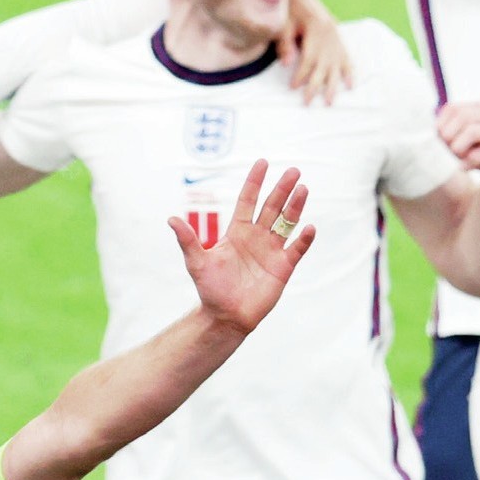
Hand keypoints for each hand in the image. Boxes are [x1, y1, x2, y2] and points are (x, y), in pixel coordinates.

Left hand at [169, 159, 315, 332]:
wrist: (225, 316)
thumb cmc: (210, 289)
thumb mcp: (197, 262)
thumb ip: (188, 240)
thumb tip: (170, 219)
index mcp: (237, 232)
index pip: (248, 200)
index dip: (255, 182)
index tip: (262, 162)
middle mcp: (257, 237)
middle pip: (272, 207)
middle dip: (282, 189)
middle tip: (293, 170)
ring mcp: (271, 251)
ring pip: (286, 223)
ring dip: (295, 207)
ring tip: (302, 189)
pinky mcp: (283, 267)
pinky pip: (296, 249)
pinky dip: (303, 239)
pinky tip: (308, 227)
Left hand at [281, 0, 351, 105]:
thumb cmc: (289, 8)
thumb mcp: (284, 23)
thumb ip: (285, 43)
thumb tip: (285, 63)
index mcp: (317, 28)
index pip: (309, 58)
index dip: (301, 74)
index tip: (293, 87)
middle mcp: (330, 34)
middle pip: (323, 65)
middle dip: (315, 85)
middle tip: (308, 102)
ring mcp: (337, 37)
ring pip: (336, 65)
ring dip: (333, 84)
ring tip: (330, 101)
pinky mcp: (339, 38)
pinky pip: (347, 57)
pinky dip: (349, 72)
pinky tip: (351, 85)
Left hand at [436, 102, 479, 190]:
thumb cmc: (476, 153)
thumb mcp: (458, 139)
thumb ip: (445, 131)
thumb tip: (430, 132)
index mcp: (479, 108)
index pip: (452, 108)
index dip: (441, 125)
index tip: (440, 141)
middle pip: (462, 117)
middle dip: (449, 137)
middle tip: (449, 151)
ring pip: (472, 131)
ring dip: (458, 148)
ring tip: (458, 158)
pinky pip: (477, 154)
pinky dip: (465, 163)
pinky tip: (465, 168)